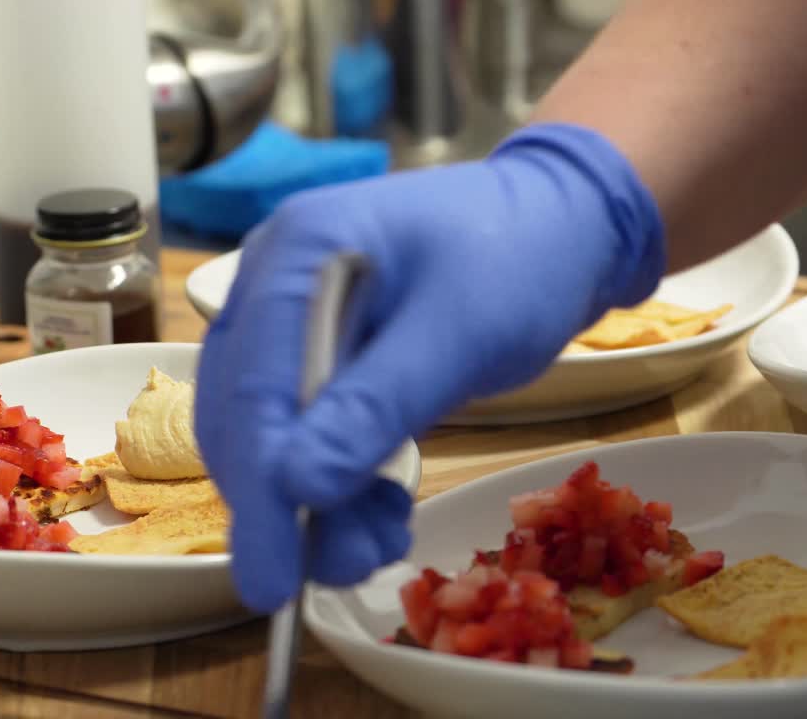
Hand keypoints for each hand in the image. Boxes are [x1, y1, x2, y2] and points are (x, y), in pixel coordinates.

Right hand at [195, 123, 664, 611]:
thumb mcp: (458, 333)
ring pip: (271, 436)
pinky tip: (380, 513)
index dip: (258, 488)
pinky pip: (307, 434)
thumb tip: (299, 486)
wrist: (561, 227)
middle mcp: (272, 286)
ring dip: (315, 504)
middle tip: (341, 569)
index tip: (271, 579)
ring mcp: (291, 322)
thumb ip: (378, 404)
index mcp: (295, 254)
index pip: (252, 386)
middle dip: (286, 504)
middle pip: (245, 416)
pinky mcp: (321, 358)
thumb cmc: (519, 259)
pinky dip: (336, 484)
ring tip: (377, 544)